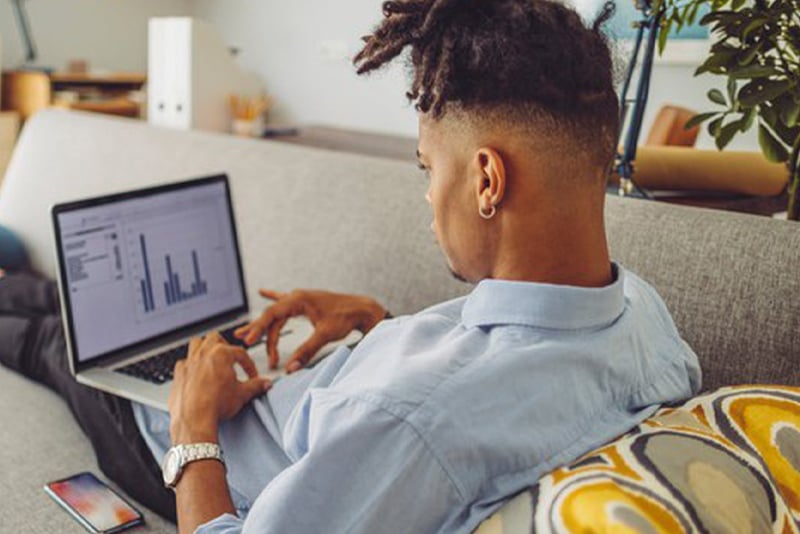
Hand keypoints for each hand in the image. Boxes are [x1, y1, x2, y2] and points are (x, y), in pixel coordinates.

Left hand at [169, 332, 271, 443]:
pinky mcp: (178, 374)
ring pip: (196, 343)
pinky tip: (195, 373)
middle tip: (230, 359)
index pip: (240, 353)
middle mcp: (203, 354)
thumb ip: (256, 386)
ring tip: (211, 358)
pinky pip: (183, 362)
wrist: (194, 419)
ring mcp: (189, 363)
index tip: (251, 375)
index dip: (249, 365)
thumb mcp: (242, 394)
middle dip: (224, 345)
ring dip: (204, 348)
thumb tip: (264, 384)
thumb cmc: (215, 405)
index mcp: (221, 354)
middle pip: (215, 338)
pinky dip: (190, 365)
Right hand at [234, 289, 386, 372]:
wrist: (362, 309)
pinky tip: (263, 292)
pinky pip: (284, 300)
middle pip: (271, 315)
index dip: (259, 328)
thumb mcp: (325, 335)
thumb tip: (291, 368)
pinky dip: (273, 297)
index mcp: (299, 300)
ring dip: (263, 324)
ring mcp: (301, 298)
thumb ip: (306, 351)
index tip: (249, 341)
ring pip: (277, 312)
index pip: (272, 315)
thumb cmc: (346, 318)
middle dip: (257, 329)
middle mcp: (297, 297)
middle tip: (244, 341)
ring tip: (245, 331)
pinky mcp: (306, 302)